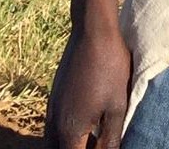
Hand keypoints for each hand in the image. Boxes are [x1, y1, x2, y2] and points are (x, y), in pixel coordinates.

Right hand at [46, 26, 130, 147]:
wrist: (92, 31)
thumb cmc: (109, 68)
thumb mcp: (117, 106)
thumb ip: (110, 139)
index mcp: (69, 131)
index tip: (104, 148)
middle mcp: (54, 124)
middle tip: (99, 143)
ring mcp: (51, 110)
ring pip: (55, 141)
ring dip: (72, 143)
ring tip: (93, 139)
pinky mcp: (54, 97)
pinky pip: (56, 126)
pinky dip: (68, 132)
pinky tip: (87, 125)